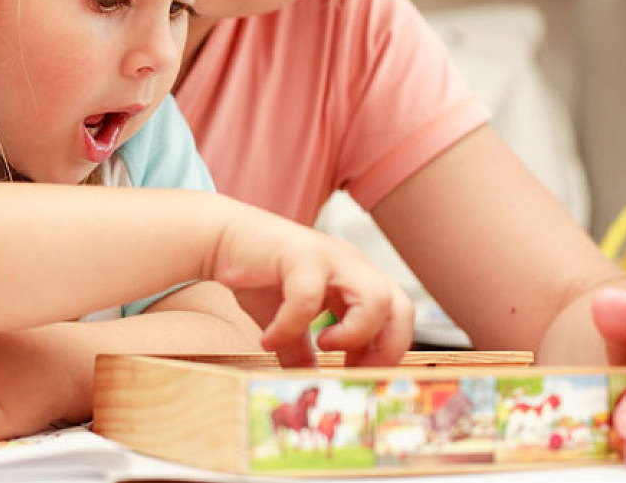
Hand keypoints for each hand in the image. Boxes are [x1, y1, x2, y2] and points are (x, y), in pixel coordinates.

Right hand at [210, 210, 412, 367]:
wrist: (225, 240)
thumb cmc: (260, 278)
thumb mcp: (287, 324)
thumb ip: (303, 352)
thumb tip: (309, 386)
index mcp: (356, 281)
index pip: (398, 317)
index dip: (386, 352)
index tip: (356, 376)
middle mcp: (352, 266)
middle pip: (401, 306)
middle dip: (384, 348)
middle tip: (351, 369)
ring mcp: (330, 257)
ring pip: (375, 297)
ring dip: (353, 333)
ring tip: (322, 345)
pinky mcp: (299, 253)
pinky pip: (308, 297)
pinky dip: (290, 326)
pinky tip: (269, 339)